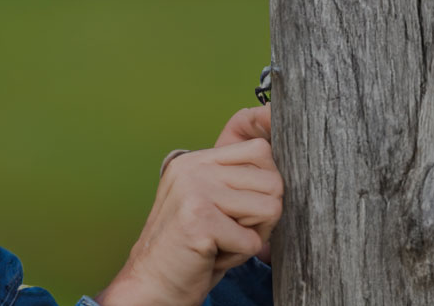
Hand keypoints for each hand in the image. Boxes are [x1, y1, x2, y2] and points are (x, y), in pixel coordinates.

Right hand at [97, 106, 279, 305]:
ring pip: (270, 209)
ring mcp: (194, 191)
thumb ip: (238, 178)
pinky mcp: (199, 220)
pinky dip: (239, 256)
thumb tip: (282, 164)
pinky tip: (212, 254)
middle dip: (262, 216)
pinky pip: (253, 241)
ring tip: (221, 241)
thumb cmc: (188, 249)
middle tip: (229, 231)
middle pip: (273, 181)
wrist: (151, 284)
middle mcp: (193, 168)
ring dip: (252, 235)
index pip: (261, 150)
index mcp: (196, 160)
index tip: (241, 209)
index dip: (265, 185)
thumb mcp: (211, 202)